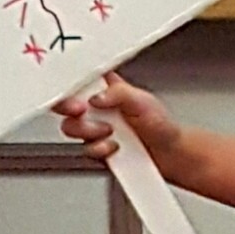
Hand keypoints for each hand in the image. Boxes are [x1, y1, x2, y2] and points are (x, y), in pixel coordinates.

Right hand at [54, 72, 181, 163]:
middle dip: (68, 106)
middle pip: (65, 102)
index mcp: (106, 87)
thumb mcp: (141, 100)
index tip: (71, 87)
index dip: (68, 81)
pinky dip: (98, 148)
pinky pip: (84, 148)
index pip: (79, 78)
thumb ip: (118, 93)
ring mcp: (94, 128)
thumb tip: (96, 97)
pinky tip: (114, 146)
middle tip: (81, 109)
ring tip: (109, 131)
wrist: (169, 155)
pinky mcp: (96, 147)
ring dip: (87, 130)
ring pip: (71, 126)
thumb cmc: (161, 124)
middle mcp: (96, 106)